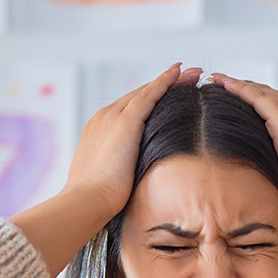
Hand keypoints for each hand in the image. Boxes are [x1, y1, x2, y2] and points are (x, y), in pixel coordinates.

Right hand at [13, 64, 199, 276]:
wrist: (84, 202)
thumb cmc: (93, 204)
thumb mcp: (106, 185)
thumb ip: (118, 178)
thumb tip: (129, 191)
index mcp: (97, 134)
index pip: (126, 112)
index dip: (147, 103)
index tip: (163, 99)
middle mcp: (103, 119)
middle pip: (137, 96)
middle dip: (161, 87)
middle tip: (184, 77)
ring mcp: (113, 117)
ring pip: (147, 92)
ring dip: (171, 81)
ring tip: (192, 74)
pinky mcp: (126, 120)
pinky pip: (152, 93)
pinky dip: (167, 82)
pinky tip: (183, 73)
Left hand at [211, 73, 277, 217]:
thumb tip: (270, 174)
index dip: (256, 100)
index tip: (237, 97)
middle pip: (269, 94)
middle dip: (245, 87)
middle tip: (221, 82)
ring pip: (262, 92)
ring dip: (238, 84)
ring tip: (218, 79)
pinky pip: (257, 97)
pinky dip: (240, 89)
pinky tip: (224, 85)